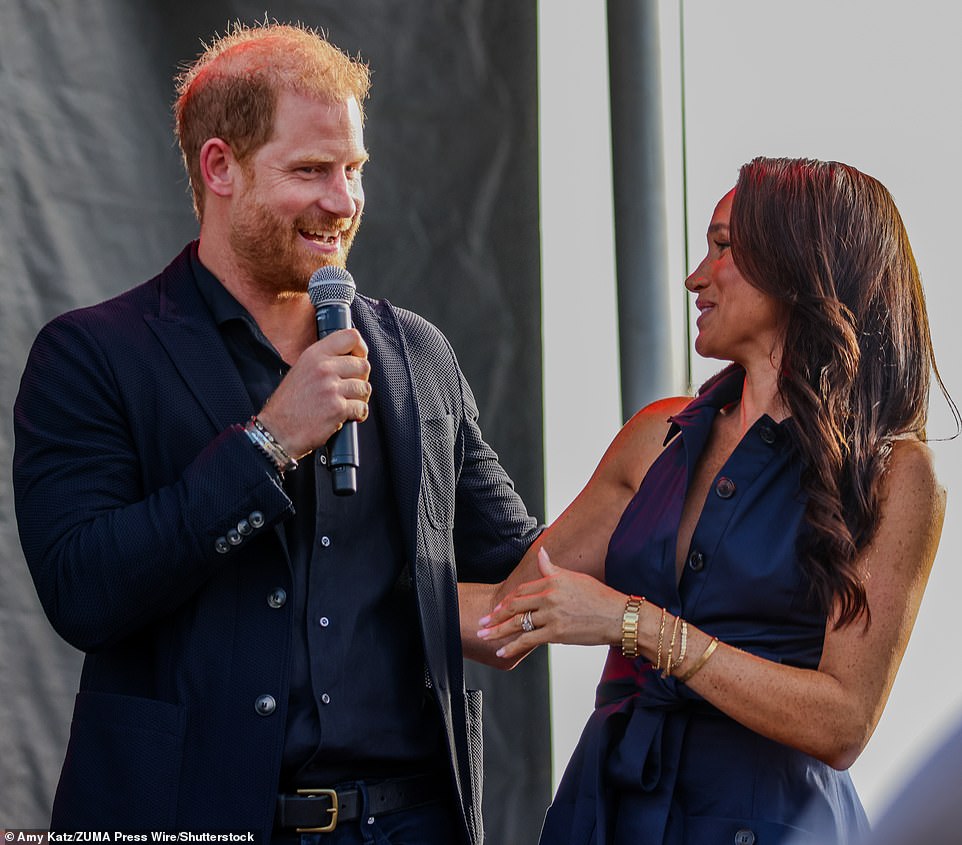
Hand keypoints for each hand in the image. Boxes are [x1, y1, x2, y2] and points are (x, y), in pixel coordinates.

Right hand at [256, 328, 370, 457]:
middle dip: (361, 379)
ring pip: (365, 388)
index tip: (359, 358)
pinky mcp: (337, 408)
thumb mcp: (301, 370)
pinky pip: (362, 407)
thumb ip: (324, 360)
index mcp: (314, 355)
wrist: (277, 430)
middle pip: (363, 365)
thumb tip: (351, 357)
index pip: (350, 337)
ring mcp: (331, 388)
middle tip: (351, 389)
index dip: (360, 348)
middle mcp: (323, 368)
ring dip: (360, 398)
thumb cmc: (288, 404)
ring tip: (346, 403)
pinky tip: (347, 416)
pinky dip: (358, 414)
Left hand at [476, 548, 626, 660]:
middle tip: (482, 622)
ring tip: (484, 636)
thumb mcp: (575, 578)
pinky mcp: (556, 633)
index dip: (507, 600)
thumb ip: (553, 569)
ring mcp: (551, 615)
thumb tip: (542, 553)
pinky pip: (528, 640)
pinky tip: (502, 651)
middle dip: (495, 615)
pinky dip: (512, 647)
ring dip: (497, 631)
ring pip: (517, 623)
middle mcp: (549, 596)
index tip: (497, 607)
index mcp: (553, 581)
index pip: (522, 590)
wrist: (618, 616)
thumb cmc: (600, 597)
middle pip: (514, 605)